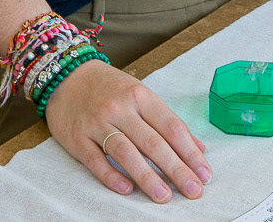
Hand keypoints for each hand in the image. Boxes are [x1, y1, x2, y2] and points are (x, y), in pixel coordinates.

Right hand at [44, 60, 210, 201]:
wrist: (68, 75)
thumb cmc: (110, 87)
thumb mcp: (141, 95)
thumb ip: (167, 121)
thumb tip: (198, 147)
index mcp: (141, 96)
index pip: (171, 127)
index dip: (190, 152)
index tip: (204, 173)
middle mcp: (121, 108)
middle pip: (153, 142)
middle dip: (176, 169)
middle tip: (193, 190)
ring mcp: (98, 123)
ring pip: (126, 152)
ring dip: (147, 177)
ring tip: (164, 197)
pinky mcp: (78, 139)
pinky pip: (96, 161)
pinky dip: (112, 176)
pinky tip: (127, 189)